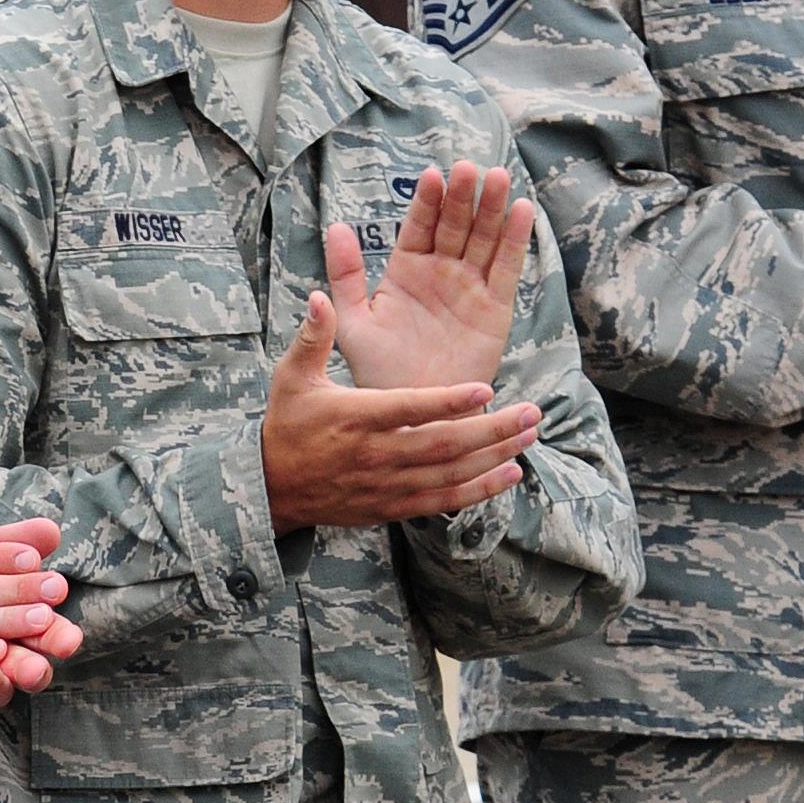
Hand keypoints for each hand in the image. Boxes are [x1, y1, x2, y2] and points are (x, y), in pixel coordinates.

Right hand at [261, 280, 540, 534]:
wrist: (272, 486)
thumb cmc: (287, 423)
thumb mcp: (291, 377)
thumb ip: (313, 336)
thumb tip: (320, 295)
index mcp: (355, 418)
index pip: (408, 408)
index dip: (448, 401)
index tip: (485, 388)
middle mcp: (375, 454)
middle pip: (443, 445)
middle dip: (492, 430)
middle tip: (531, 413)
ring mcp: (386, 484)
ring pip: (450, 474)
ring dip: (494, 456)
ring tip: (529, 437)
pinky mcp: (392, 506)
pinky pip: (442, 502)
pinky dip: (478, 491)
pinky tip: (509, 474)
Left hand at [327, 167, 536, 392]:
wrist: (414, 414)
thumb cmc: (378, 370)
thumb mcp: (353, 320)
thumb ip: (345, 273)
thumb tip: (336, 225)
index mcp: (407, 270)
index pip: (419, 226)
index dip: (427, 201)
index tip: (431, 175)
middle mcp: (441, 273)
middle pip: (456, 225)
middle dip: (462, 197)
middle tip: (467, 168)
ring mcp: (470, 287)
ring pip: (484, 239)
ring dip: (492, 208)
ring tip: (498, 177)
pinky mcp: (496, 308)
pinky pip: (507, 269)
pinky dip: (515, 240)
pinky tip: (521, 210)